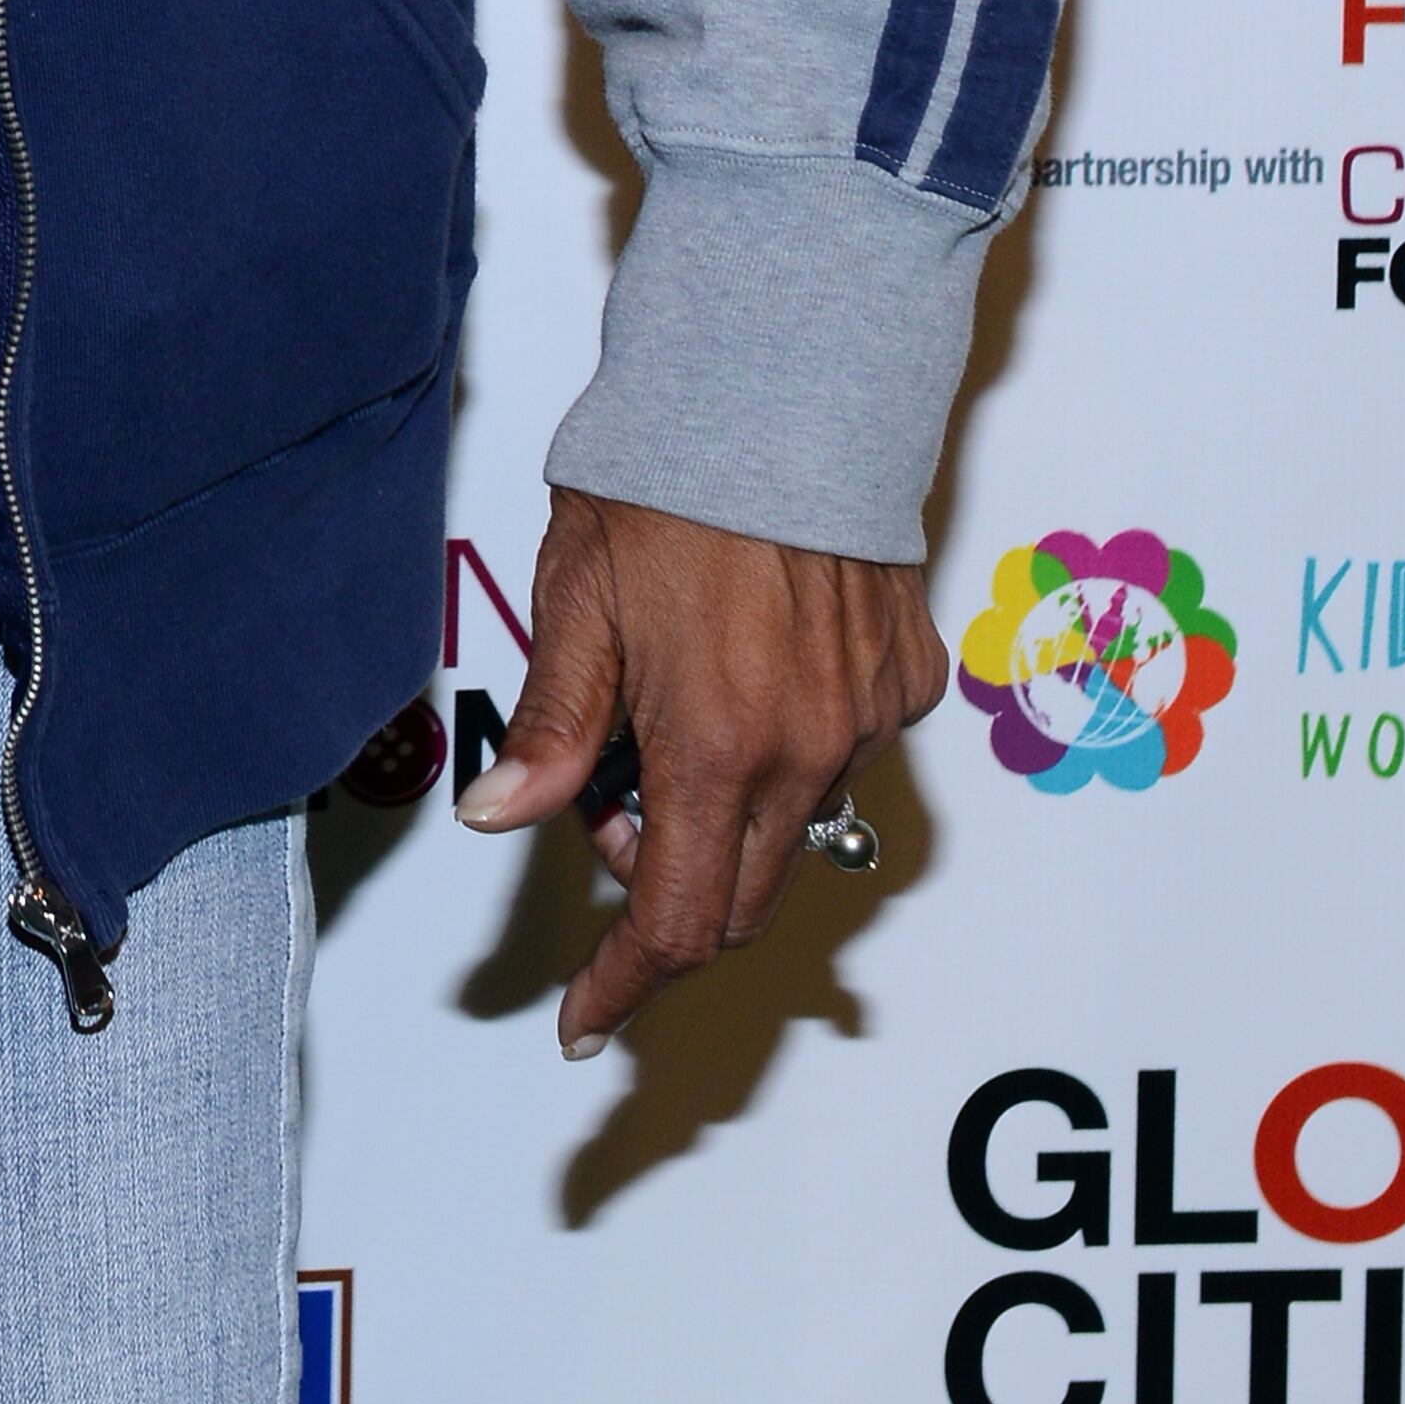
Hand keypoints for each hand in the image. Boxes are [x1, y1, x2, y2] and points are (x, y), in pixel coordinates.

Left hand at [458, 493, 944, 1057]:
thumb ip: (554, 728)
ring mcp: (866, 718)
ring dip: (723, 817)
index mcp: (713, 746)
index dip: (623, 984)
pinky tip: (746, 666)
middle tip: (602, 801)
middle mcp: (806, 750)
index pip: (672, 921)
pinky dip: (787, 748)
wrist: (781, 384)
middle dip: (660, 885)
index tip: (584, 1019)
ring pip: (791, 828)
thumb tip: (497, 819)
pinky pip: (845, 753)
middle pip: (735, 894)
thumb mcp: (577, 602)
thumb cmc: (666, 481)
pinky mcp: (907, 677)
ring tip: (664, 712)